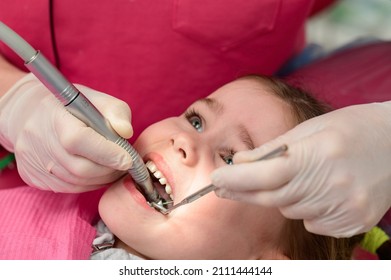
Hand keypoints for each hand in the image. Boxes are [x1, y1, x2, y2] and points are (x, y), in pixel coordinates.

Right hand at [0, 73, 132, 191]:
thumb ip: (115, 111)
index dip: (106, 153)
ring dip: (101, 178)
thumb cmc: (71, 107)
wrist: (28, 114)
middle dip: (109, 169)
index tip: (128, 158)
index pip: (78, 140)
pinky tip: (97, 173)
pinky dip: (88, 184)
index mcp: (54, 116)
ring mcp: (33, 161)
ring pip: (76, 182)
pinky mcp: (33, 177)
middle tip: (126, 164)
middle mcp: (38, 140)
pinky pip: (67, 188)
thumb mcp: (95, 99)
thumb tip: (126, 132)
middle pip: (79, 167)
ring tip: (114, 167)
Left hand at [211, 102, 390, 237]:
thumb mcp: (309, 128)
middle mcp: (333, 185)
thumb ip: (273, 149)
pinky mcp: (353, 222)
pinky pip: (311, 221)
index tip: (216, 181)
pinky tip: (316, 190)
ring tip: (295, 177)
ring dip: (281, 196)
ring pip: (290, 210)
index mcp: (319, 154)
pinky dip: (304, 208)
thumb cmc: (350, 127)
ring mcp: (345, 207)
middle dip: (245, 192)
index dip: (237, 180)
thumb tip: (239, 163)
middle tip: (225, 186)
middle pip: (272, 198)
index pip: (267, 174)